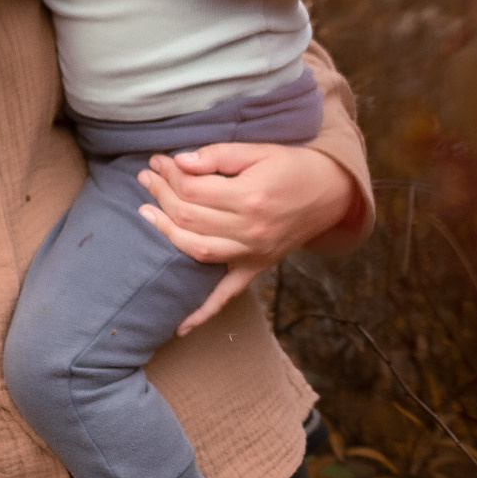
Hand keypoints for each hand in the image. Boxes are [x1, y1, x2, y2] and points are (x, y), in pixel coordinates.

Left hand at [137, 139, 366, 334]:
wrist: (330, 193)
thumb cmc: (293, 167)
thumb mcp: (259, 151)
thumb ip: (219, 155)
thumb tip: (181, 161)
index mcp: (251, 197)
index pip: (193, 189)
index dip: (170, 174)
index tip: (157, 161)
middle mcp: (250, 230)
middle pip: (189, 217)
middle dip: (161, 195)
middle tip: (146, 178)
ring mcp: (252, 254)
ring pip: (196, 249)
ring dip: (165, 232)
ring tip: (146, 213)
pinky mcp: (255, 268)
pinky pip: (226, 295)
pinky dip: (202, 312)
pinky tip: (180, 326)